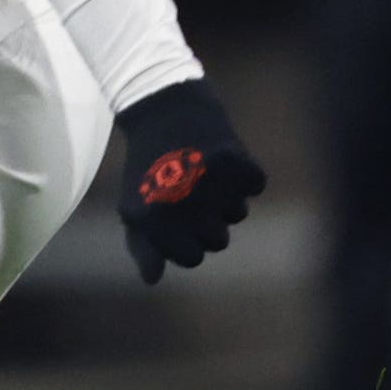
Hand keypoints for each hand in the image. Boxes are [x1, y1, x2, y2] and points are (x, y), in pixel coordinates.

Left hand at [113, 77, 265, 283]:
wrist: (163, 109)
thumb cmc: (150, 167)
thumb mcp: (135, 205)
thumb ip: (143, 245)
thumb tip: (152, 280)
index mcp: (151, 218)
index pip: (191, 258)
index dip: (188, 243)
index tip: (179, 223)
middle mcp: (180, 204)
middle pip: (218, 242)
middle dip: (208, 223)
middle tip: (189, 194)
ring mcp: (208, 183)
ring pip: (237, 214)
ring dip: (224, 198)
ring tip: (200, 171)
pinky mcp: (234, 159)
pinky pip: (255, 186)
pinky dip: (244, 175)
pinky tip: (220, 157)